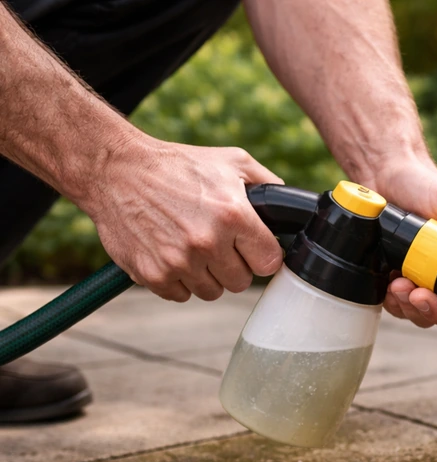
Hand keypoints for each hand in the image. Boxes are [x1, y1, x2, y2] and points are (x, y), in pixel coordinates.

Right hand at [83, 136, 284, 301]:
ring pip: (212, 292)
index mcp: (233, 216)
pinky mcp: (153, 274)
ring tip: (192, 246)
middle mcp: (207, 241)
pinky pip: (181, 295)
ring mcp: (178, 261)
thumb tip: (291, 208)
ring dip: (206, 275)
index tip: (253, 248)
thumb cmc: (178, 165)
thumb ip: (267, 185)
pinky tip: (171, 253)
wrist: (116, 169)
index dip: (262, 255)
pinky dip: (178, 280)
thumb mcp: (231, 162)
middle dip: (234, 265)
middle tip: (218, 243)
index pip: (269, 263)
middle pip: (241, 282)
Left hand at [366, 156, 436, 341]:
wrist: (384, 175)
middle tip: (420, 295)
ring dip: (412, 307)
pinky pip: (398, 308)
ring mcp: (423, 282)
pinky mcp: (396, 282)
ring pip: (423, 316)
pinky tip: (390, 282)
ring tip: (399, 283)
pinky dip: (394, 301)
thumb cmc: (425, 186)